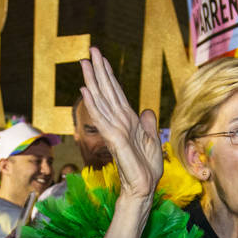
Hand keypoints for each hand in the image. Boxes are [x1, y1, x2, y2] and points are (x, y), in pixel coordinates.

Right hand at [79, 47, 161, 201]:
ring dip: (93, 80)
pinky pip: (102, 118)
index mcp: (128, 121)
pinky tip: (86, 90)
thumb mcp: (152, 140)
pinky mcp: (114, 139)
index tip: (101, 58)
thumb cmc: (146, 169)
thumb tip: (147, 109)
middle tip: (91, 50)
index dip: (108, 75)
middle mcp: (118, 122)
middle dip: (98, 70)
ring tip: (84, 62)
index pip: (116, 93)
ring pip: (102, 99)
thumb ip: (148, 124)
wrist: (144, 188)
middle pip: (106, 91)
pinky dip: (93, 104)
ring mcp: (114, 129)